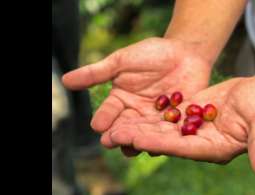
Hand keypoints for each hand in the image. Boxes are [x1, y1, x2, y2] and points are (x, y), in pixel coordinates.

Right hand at [62, 37, 211, 154]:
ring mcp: (155, 120)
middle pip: (125, 128)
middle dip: (118, 135)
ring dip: (138, 141)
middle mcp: (135, 114)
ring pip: (145, 135)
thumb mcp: (122, 61)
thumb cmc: (152, 54)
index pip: (109, 112)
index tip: (98, 126)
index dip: (103, 119)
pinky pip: (168, 134)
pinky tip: (160, 146)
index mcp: (120, 100)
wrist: (186, 53)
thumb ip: (97, 73)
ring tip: (132, 147)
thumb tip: (64, 80)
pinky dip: (164, 140)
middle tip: (111, 141)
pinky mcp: (175, 123)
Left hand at [102, 76, 254, 178]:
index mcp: (215, 149)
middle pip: (166, 141)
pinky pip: (167, 115)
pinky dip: (149, 114)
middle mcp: (200, 142)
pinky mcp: (190, 115)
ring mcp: (194, 129)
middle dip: (140, 137)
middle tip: (113, 136)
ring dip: (139, 127)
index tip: (137, 140)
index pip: (183, 148)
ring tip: (114, 125)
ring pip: (162, 129)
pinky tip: (130, 110)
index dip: (160, 144)